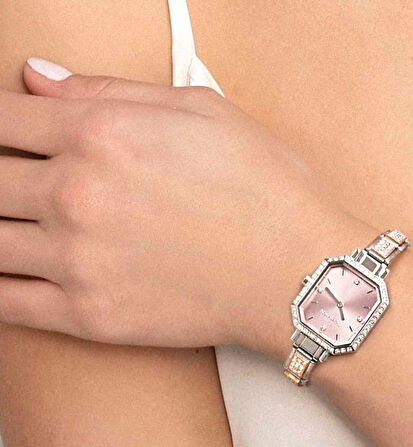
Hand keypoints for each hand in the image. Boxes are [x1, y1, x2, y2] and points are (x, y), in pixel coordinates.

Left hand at [0, 57, 351, 352]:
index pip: (0, 118)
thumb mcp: (198, 111)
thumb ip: (106, 89)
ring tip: (12, 229)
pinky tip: (5, 275)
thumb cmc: (262, 188)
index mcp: (99, 133)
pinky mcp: (88, 315)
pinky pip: (6, 304)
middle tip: (11, 190)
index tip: (4, 140)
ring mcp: (77, 259)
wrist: (296, 273)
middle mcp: (76, 193)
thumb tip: (34, 77)